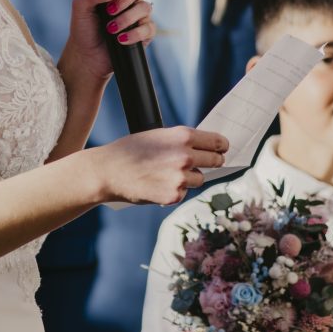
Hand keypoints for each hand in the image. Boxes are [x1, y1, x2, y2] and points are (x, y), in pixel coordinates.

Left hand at [62, 0, 154, 80]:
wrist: (87, 55)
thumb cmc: (84, 28)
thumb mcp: (80, 7)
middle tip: (109, 10)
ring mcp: (139, 15)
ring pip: (145, 7)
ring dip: (126, 18)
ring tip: (110, 29)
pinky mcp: (144, 33)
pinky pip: (148, 28)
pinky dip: (134, 34)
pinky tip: (121, 39)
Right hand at [93, 127, 229, 205]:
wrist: (109, 171)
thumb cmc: (132, 150)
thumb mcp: (159, 136)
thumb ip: (183, 141)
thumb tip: (208, 148)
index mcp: (183, 136)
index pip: (218, 142)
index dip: (221, 146)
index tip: (223, 149)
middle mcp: (185, 156)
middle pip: (215, 161)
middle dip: (211, 162)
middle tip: (205, 163)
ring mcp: (180, 177)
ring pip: (199, 179)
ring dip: (189, 178)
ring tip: (167, 174)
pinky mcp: (174, 196)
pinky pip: (184, 192)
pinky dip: (176, 190)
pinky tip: (159, 185)